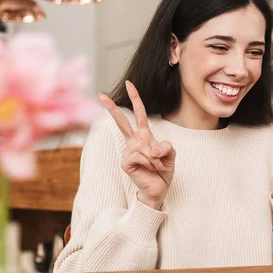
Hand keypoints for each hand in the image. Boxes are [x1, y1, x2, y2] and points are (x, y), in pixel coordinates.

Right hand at [99, 81, 175, 209]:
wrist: (159, 189)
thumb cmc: (164, 171)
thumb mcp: (171, 155)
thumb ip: (166, 147)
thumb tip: (150, 149)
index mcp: (144, 136)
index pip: (139, 114)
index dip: (135, 98)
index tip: (129, 84)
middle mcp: (134, 142)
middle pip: (122, 122)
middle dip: (112, 108)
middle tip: (100, 94)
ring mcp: (128, 151)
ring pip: (143, 146)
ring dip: (155, 157)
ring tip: (157, 166)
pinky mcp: (126, 162)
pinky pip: (139, 156)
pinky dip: (149, 162)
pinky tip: (150, 168)